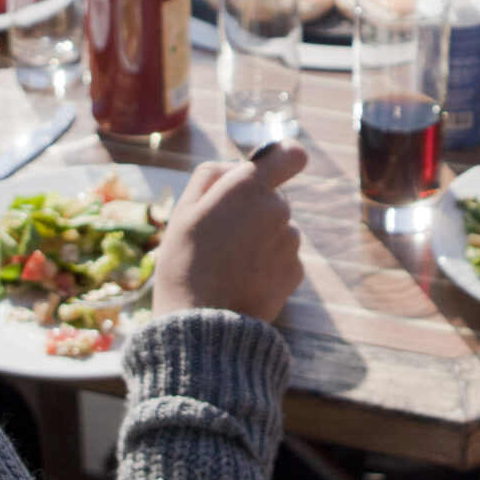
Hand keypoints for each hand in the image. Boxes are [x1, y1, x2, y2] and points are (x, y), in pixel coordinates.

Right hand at [153, 142, 307, 322]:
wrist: (202, 325)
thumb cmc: (184, 263)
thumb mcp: (183, 210)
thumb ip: (212, 176)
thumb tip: (236, 167)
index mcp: (249, 187)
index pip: (290, 154)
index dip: (283, 158)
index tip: (271, 169)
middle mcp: (278, 209)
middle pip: (274, 198)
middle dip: (253, 210)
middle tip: (221, 236)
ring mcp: (291, 242)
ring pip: (279, 229)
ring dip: (260, 239)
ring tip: (229, 264)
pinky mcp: (297, 271)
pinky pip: (283, 257)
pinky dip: (268, 265)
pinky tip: (243, 280)